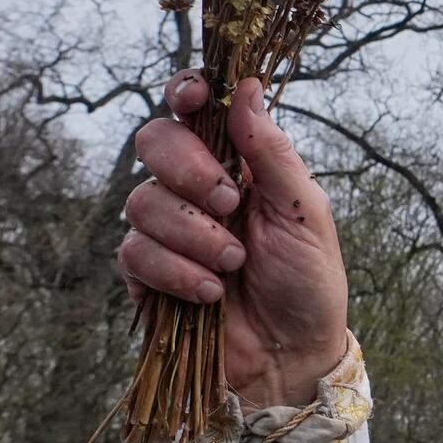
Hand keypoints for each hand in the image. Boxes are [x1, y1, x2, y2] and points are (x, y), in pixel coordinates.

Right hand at [120, 75, 351, 406]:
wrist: (291, 354)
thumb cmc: (307, 281)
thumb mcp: (304, 213)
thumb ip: (272, 153)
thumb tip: (246, 88)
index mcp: (234, 163)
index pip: (194, 110)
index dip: (185, 92)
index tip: (193, 97)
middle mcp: (192, 188)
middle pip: (153, 141)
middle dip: (188, 170)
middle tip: (229, 205)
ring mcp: (165, 229)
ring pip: (141, 201)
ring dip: (193, 235)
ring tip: (234, 264)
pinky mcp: (145, 273)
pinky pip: (135, 252)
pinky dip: (178, 272)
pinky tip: (212, 293)